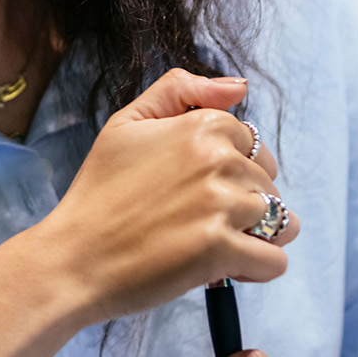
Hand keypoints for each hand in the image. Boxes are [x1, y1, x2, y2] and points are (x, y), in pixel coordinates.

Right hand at [27, 69, 299, 324]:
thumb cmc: (100, 192)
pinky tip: (221, 268)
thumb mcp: (126, 124)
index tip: (194, 188)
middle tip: (195, 219)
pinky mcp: (221, 249)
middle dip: (243, 204)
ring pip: (282, 222)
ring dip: (254, 237)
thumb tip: (238, 87)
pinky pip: (274, 262)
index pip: (251, 145)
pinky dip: (254, 270)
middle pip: (269, 183)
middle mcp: (216, 159)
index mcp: (200, 125)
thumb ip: (179, 91)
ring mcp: (221, 204)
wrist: (75, 255)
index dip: (229, 170)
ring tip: (212, 243)